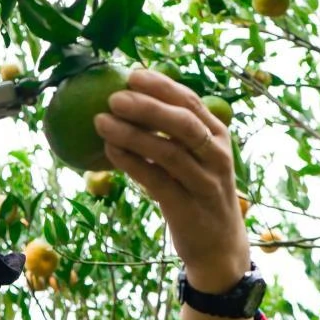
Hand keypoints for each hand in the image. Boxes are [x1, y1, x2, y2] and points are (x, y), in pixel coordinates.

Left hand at [93, 68, 249, 283]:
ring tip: (100, 122)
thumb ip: (173, 131)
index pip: (191, 102)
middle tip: (113, 97)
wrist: (218, 246)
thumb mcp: (196, 157)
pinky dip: (131, 163)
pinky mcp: (187, 208)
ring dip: (132, 134)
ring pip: (168, 152)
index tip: (132, 74)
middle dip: (147, 107)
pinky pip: (156, 181)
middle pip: (183, 124)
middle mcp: (217, 156)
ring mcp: (205, 183)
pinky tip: (109, 150)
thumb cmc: (198, 191)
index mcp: (218, 135)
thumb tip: (131, 97)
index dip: (162, 86)